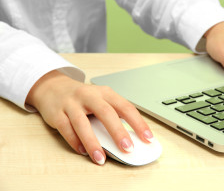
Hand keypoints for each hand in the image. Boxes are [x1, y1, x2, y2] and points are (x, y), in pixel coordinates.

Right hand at [26, 70, 153, 164]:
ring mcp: (72, 104)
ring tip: (101, 158)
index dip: (138, 123)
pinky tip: (83, 151)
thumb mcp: (101, 99)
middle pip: (106, 113)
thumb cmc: (82, 97)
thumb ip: (114, 114)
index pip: (126, 107)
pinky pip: (66, 129)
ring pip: (83, 123)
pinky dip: (75, 142)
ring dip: (93, 143)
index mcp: (105, 93)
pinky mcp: (57, 113)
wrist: (53, 88)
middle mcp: (89, 96)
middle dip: (118, 132)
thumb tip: (130, 136)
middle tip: (128, 148)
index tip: (148, 138)